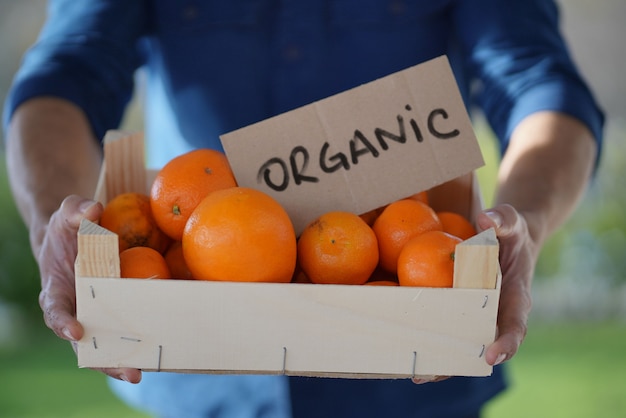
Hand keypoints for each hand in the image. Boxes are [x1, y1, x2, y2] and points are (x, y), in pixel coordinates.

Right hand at [37, 195, 141, 382]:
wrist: (79, 236)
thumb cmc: (70, 227)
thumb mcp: (68, 214)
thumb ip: (75, 210)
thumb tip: (93, 209)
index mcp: (58, 290)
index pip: (56, 310)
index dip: (64, 323)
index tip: (76, 331)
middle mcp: (77, 310)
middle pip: (87, 343)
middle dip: (106, 360)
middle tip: (129, 372)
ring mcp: (99, 315)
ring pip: (110, 346)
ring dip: (127, 361)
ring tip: (145, 374)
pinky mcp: (121, 312)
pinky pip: (132, 328)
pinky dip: (145, 340)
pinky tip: (165, 350)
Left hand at [412, 204, 534, 383]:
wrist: (511, 238)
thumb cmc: (513, 231)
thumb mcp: (512, 221)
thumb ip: (504, 219)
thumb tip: (486, 219)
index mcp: (516, 297)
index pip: (515, 324)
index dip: (506, 342)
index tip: (491, 356)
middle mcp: (498, 313)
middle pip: (483, 346)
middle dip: (461, 363)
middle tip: (434, 374)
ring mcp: (479, 314)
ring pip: (463, 343)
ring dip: (442, 360)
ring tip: (416, 374)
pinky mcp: (462, 309)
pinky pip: (449, 325)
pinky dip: (433, 337)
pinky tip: (408, 345)